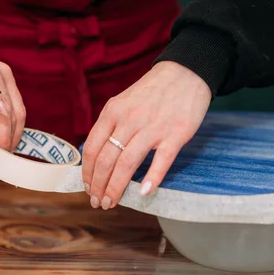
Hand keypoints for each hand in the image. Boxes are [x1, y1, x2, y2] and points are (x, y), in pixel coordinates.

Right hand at [0, 20, 25, 151]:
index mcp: (3, 81)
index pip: (18, 111)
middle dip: (14, 137)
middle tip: (5, 155)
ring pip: (8, 109)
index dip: (17, 134)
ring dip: (6, 133)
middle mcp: (2, 76)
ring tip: (0, 150)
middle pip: (17, 113)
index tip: (10, 151)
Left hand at [82, 61, 210, 209]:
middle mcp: (129, 120)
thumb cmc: (153, 91)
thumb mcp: (123, 101)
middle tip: (98, 202)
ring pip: (128, 163)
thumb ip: (111, 125)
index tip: (87, 188)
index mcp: (113, 111)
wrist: (186, 73)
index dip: (88, 172)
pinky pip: (161, 160)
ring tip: (112, 202)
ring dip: (117, 187)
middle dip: (99, 185)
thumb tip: (98, 156)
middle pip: (107, 159)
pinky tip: (143, 192)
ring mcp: (153, 127)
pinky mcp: (176, 134)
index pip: (93, 147)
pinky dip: (152, 178)